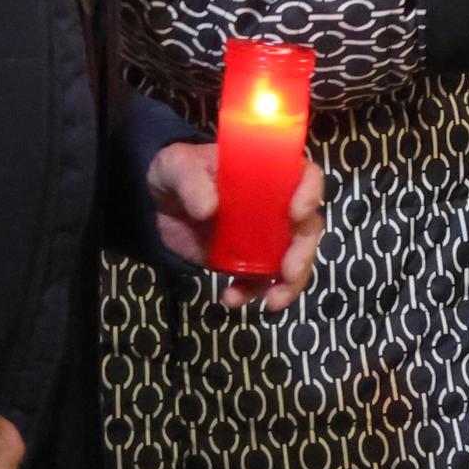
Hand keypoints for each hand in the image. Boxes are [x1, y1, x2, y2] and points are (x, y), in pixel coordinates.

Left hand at [146, 141, 328, 312]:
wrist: (158, 204)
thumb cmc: (177, 172)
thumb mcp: (177, 166)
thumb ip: (191, 181)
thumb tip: (208, 209)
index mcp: (267, 172)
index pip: (305, 176)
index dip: (310, 193)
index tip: (297, 213)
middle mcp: (275, 204)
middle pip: (307, 226)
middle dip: (303, 252)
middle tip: (289, 271)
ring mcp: (263, 236)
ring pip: (291, 259)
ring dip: (288, 284)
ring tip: (272, 302)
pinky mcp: (246, 261)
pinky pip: (259, 280)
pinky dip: (250, 293)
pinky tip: (231, 298)